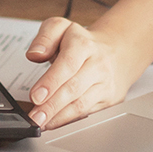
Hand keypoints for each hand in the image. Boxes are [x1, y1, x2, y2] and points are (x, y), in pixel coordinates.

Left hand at [23, 17, 144, 129]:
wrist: (117, 50)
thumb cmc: (82, 42)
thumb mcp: (60, 28)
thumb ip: (45, 37)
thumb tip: (35, 54)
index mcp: (83, 44)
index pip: (67, 64)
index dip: (51, 82)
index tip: (36, 96)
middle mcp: (97, 64)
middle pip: (74, 88)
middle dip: (52, 105)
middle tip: (35, 117)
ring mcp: (105, 84)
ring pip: (82, 104)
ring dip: (60, 117)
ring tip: (42, 123)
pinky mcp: (109, 100)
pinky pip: (88, 113)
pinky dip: (70, 120)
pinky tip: (55, 123)